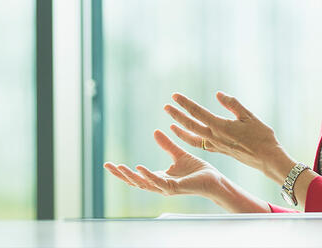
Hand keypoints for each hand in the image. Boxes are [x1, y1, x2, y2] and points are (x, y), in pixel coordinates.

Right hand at [103, 129, 224, 199]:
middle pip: (136, 182)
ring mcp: (167, 188)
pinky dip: (148, 176)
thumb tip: (154, 131)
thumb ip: (166, 145)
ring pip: (144, 184)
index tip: (109, 164)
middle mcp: (161, 185)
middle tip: (107, 166)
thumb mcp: (178, 154)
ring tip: (119, 168)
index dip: (123, 171)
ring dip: (130, 176)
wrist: (214, 179)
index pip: (137, 176)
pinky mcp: (176, 188)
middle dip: (121, 175)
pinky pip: (159, 183)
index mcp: (160, 178)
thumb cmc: (198, 170)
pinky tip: (139, 169)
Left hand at [165, 91, 286, 178]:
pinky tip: (188, 136)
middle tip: (166, 107)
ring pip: (193, 138)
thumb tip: (218, 94)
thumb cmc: (262, 136)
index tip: (174, 96)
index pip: (197, 112)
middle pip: (190, 125)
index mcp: (220, 126)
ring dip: (181, 130)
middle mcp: (215, 137)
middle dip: (177, 115)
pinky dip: (191, 139)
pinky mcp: (220, 151)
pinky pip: (200, 145)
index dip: (185, 103)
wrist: (267, 159)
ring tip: (171, 124)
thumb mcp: (249, 116)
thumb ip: (233, 104)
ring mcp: (216, 145)